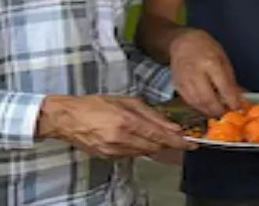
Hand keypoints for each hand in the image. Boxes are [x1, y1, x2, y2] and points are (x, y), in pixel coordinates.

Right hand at [36, 95, 195, 157]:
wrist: (67, 119)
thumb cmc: (96, 104)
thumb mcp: (126, 101)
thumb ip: (151, 114)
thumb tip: (171, 125)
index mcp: (126, 121)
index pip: (159, 135)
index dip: (177, 141)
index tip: (191, 143)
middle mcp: (121, 138)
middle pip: (154, 147)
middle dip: (169, 144)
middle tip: (181, 140)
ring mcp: (114, 151)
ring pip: (144, 152)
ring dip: (156, 146)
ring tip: (162, 139)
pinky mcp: (108, 157)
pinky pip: (132, 155)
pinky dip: (140, 148)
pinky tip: (141, 141)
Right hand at [168, 28, 242, 116]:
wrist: (182, 42)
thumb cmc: (206, 48)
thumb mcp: (223, 58)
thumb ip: (230, 79)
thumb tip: (240, 96)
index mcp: (210, 63)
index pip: (223, 87)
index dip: (232, 101)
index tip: (238, 108)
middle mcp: (195, 73)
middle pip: (208, 99)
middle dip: (219, 110)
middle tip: (227, 114)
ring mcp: (184, 81)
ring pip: (197, 103)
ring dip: (209, 111)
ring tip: (218, 113)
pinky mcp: (177, 86)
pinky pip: (189, 102)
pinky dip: (199, 108)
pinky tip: (206, 108)